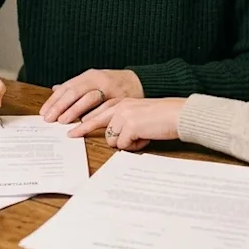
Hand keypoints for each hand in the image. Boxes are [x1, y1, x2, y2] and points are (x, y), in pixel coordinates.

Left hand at [40, 69, 142, 123]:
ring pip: (90, 99)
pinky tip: (85, 122)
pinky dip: (95, 115)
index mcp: (91, 75)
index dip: (55, 100)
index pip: (68, 87)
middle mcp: (100, 80)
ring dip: (75, 111)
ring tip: (64, 121)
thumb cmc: (116, 84)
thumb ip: (77, 85)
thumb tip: (55, 89)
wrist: (143, 81)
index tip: (44, 112)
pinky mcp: (123, 99)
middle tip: (51, 119)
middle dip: (61, 106)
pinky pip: (106, 107)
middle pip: (76, 91)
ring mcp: (112, 89)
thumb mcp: (95, 80)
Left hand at [67, 97, 186, 150]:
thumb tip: (112, 137)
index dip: (85, 122)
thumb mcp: (139, 114)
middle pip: (95, 121)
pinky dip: (134, 146)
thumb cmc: (163, 117)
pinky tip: (146, 138)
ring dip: (125, 143)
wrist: (178, 114)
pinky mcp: (129, 126)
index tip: (73, 129)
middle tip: (70, 135)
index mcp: (122, 102)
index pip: (98, 111)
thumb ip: (124, 121)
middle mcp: (120, 106)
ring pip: (112, 139)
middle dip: (83, 129)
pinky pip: (123, 145)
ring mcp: (123, 115)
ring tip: (142, 136)